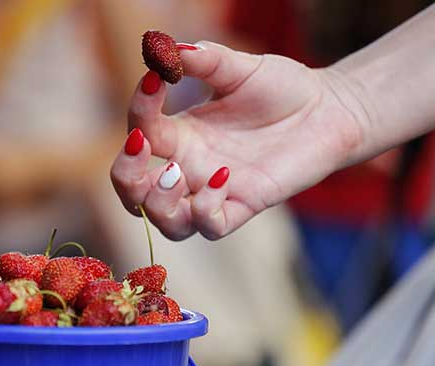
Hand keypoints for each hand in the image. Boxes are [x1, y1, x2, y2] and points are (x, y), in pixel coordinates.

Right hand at [111, 41, 366, 240]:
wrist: (329, 109)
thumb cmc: (281, 89)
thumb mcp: (240, 68)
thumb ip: (206, 60)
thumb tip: (170, 49)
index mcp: (180, 134)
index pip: (140, 130)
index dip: (139, 108)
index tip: (156, 79)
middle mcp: (189, 166)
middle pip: (134, 192)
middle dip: (125, 176)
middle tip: (140, 147)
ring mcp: (214, 191)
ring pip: (167, 222)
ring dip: (159, 202)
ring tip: (175, 171)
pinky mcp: (244, 205)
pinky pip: (212, 226)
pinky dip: (206, 208)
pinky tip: (223, 175)